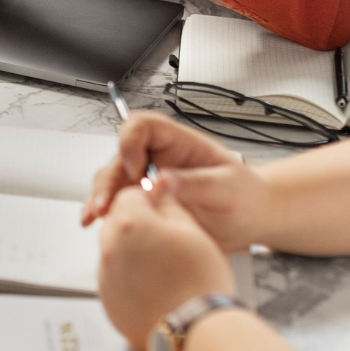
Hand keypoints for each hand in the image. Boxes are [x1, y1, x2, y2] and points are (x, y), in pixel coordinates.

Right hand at [84, 112, 266, 252]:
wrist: (249, 223)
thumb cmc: (244, 196)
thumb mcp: (228, 187)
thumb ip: (196, 183)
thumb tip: (164, 181)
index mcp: (177, 143)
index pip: (142, 125)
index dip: (131, 142)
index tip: (136, 168)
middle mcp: (157, 159)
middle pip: (119, 156)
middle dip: (109, 179)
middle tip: (108, 203)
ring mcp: (147, 182)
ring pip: (112, 181)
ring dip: (102, 197)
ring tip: (100, 216)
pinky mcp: (145, 205)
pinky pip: (118, 205)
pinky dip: (106, 214)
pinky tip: (100, 225)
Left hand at [98, 180, 235, 346]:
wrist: (198, 332)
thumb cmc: (200, 283)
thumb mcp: (192, 231)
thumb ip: (169, 204)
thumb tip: (160, 184)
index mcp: (128, 222)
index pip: (129, 195)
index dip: (150, 200)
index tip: (164, 209)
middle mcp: (109, 247)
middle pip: (118, 223)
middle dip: (139, 226)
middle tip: (169, 240)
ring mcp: (105, 276)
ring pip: (116, 252)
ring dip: (133, 252)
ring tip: (166, 269)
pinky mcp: (108, 302)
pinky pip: (116, 280)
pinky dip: (131, 279)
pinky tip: (157, 288)